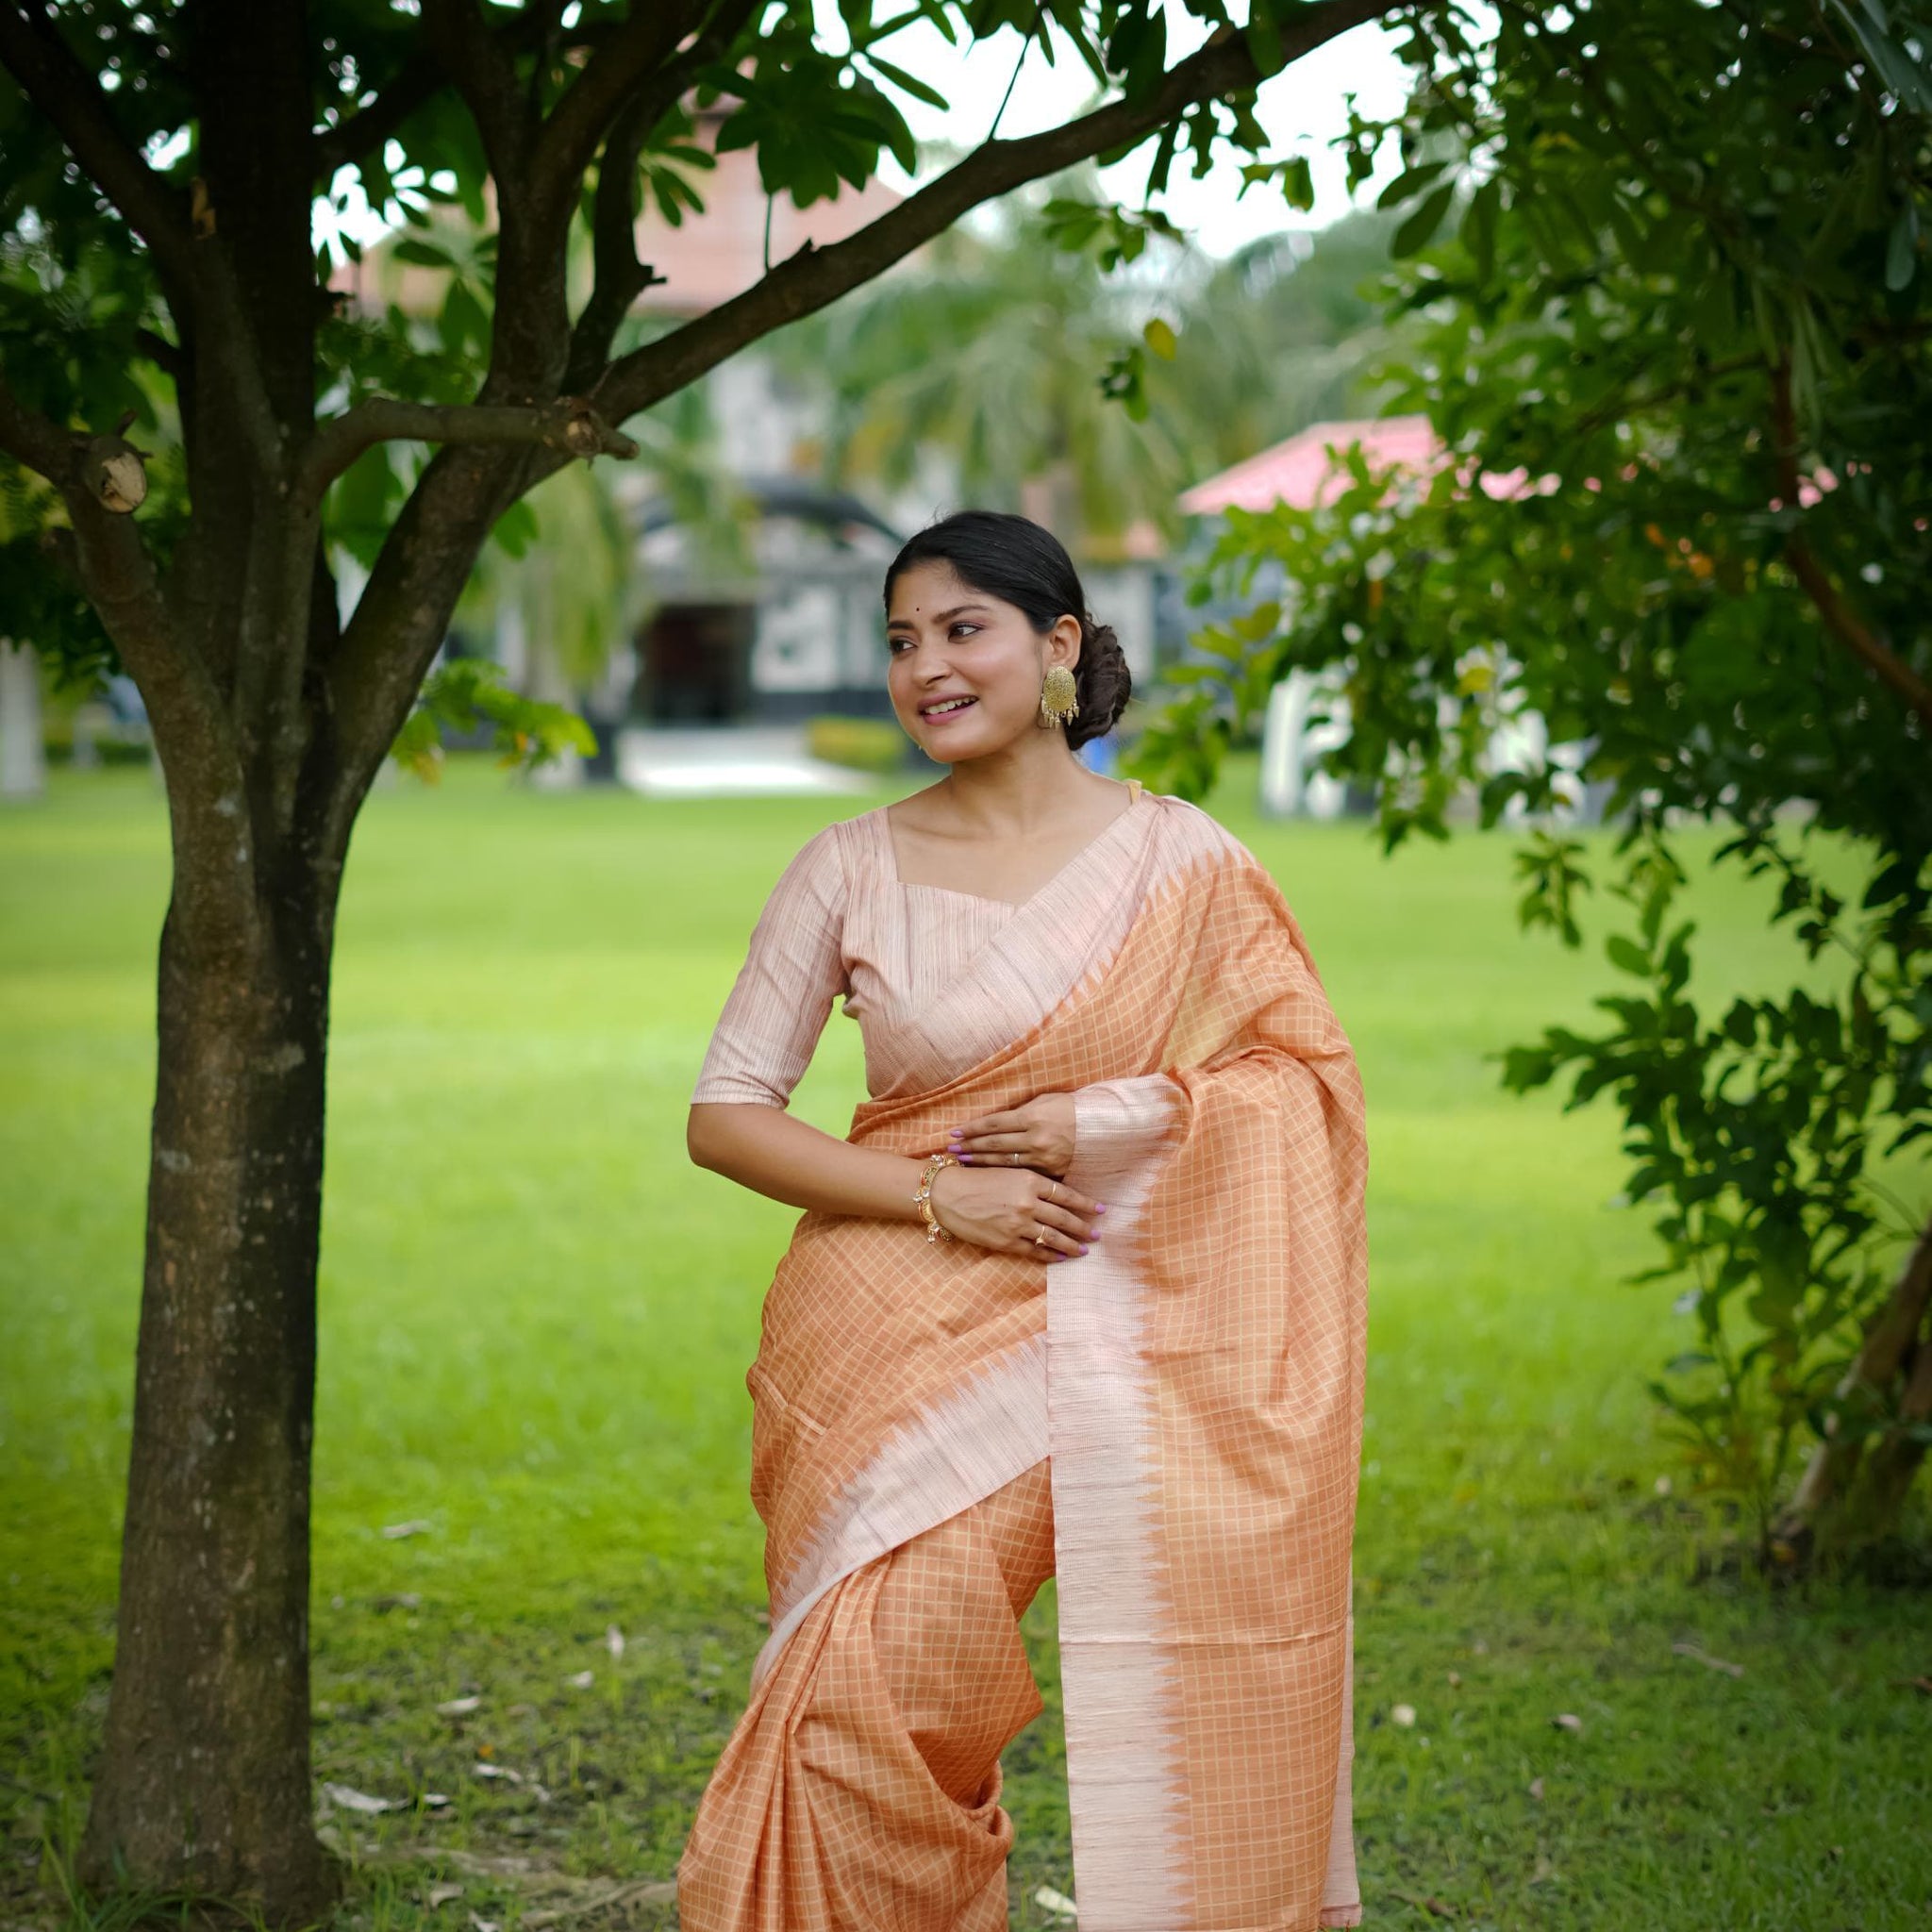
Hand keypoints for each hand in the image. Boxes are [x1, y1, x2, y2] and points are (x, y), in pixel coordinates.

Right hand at [926, 1160, 1104, 1260]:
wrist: (946, 1194)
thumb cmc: (976, 1178)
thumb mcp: (1008, 1171)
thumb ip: (1032, 1182)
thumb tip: (1057, 1193)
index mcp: (1029, 1180)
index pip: (1066, 1194)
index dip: (1085, 1203)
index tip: (1100, 1209)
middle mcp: (1027, 1203)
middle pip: (1064, 1218)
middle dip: (1083, 1228)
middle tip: (1097, 1234)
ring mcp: (1017, 1224)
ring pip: (1053, 1238)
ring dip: (1072, 1245)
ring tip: (1084, 1249)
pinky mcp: (1006, 1242)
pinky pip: (1034, 1251)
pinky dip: (1050, 1255)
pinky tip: (1060, 1257)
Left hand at [934, 1092, 1076, 1176]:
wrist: (1105, 1128)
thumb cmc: (1074, 1108)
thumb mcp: (1047, 1101)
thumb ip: (1023, 1111)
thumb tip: (1000, 1121)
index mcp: (1032, 1117)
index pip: (994, 1123)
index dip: (972, 1128)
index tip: (955, 1132)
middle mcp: (1034, 1138)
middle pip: (994, 1144)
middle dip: (970, 1147)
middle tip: (951, 1149)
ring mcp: (1042, 1157)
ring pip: (1004, 1162)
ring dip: (980, 1162)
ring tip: (962, 1161)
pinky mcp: (1051, 1171)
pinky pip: (1022, 1173)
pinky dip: (1004, 1173)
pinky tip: (990, 1174)